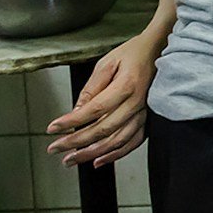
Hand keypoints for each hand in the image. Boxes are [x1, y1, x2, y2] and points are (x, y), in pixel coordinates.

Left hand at [47, 35, 158, 167]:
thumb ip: (92, 88)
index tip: (53, 128)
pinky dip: (115, 154)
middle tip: (55, 148)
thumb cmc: (133, 53)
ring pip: (116, 141)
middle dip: (75, 142)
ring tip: (71, 159)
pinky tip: (98, 160)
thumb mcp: (107, 63)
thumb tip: (77, 110)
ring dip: (92, 153)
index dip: (71, 121)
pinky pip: (132, 143)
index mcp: (126, 86)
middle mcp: (136, 103)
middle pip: (103, 130)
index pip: (94, 109)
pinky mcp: (148, 119)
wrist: (160, 51)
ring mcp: (144, 113)